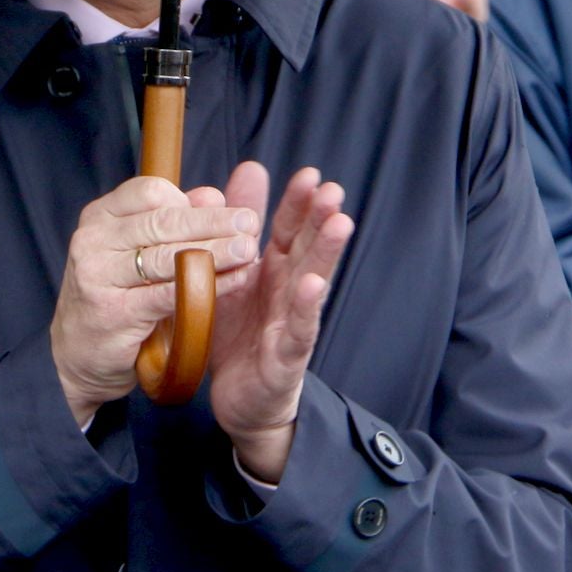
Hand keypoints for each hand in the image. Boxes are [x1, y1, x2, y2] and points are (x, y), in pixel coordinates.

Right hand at [50, 175, 259, 426]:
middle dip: (213, 222)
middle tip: (251, 223)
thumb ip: (174, 221)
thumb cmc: (115, 298)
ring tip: (248, 250)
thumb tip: (213, 195)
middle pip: (163, 221)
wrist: (76, 358)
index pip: (150, 191)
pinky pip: (170, 294)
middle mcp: (93, 239)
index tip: (223, 211)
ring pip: (168, 256)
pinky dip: (206, 286)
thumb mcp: (138, 253)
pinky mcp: (113, 311)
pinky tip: (233, 281)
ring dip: (215, 251)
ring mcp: (99, 275)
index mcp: (100, 216)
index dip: (190, 201)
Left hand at [208, 163, 353, 484]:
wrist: (240, 399)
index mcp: (273, 269)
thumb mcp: (231, 274)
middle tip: (332, 189)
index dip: (299, 202)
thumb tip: (245, 172)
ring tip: (339, 223)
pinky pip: (299, 329)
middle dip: (320, 219)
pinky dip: (307, 307)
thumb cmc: (239, 332)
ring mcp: (292, 322)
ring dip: (326, 253)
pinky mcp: (287, 356)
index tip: (310, 173)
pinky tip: (313, 285)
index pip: (288, 228)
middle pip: (307, 249)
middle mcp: (289, 290)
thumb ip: (238, 226)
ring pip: (312, 281)